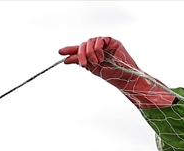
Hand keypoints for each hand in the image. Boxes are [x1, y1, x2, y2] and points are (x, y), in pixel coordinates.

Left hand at [58, 37, 173, 108]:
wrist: (123, 78)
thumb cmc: (110, 74)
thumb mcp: (91, 68)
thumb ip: (79, 61)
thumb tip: (65, 59)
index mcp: (92, 54)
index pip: (79, 49)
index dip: (70, 50)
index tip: (60, 52)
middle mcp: (97, 47)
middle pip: (83, 44)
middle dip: (81, 54)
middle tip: (84, 64)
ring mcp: (104, 43)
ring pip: (90, 42)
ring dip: (91, 53)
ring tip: (98, 62)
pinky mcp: (111, 41)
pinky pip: (99, 40)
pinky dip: (98, 49)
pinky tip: (102, 57)